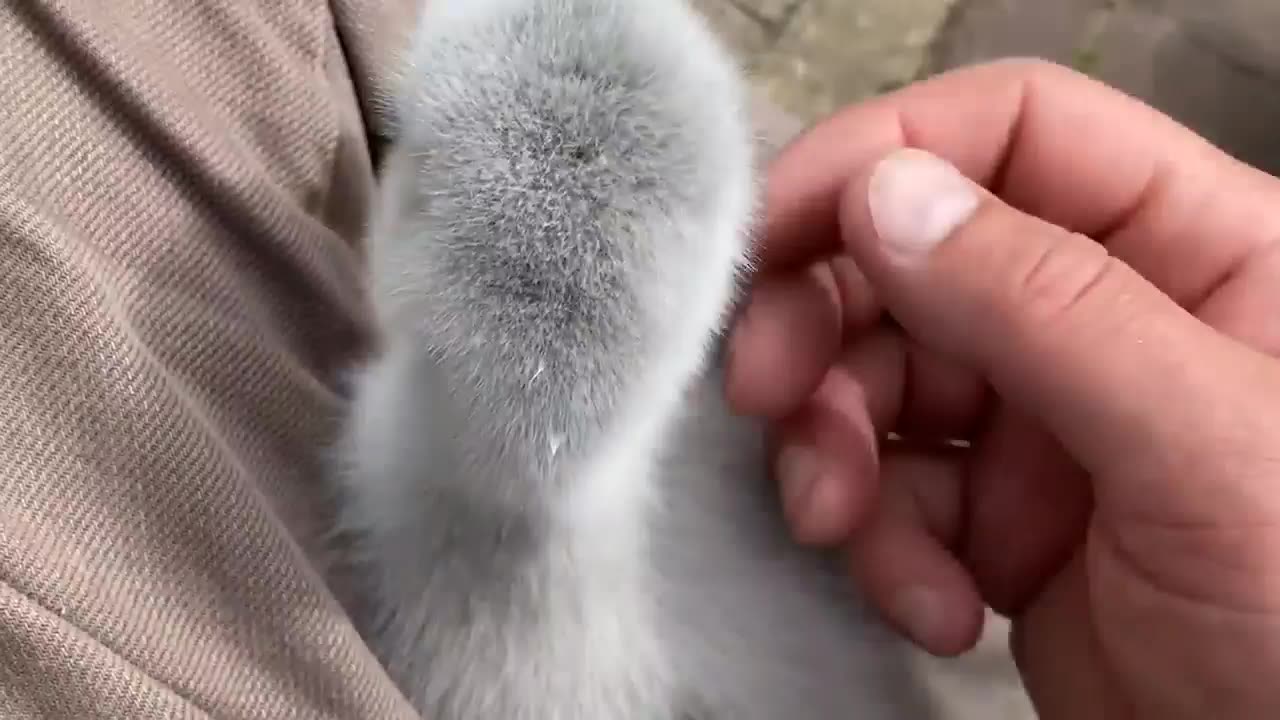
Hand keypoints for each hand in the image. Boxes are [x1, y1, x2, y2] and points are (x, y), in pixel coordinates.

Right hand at [726, 59, 1279, 718]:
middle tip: (763, 392)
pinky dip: (883, 546)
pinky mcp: (1002, 517)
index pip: (1013, 133)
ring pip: (881, 384)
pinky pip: (894, 494)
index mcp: (1195, 248)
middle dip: (825, 327)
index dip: (882, 158)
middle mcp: (1110, 318)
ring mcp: (1050, 421)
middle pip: (915, 260)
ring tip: (841, 529)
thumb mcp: (1201, 444)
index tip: (771, 231)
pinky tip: (936, 607)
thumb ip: (1045, 304)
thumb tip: (885, 194)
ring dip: (837, 454)